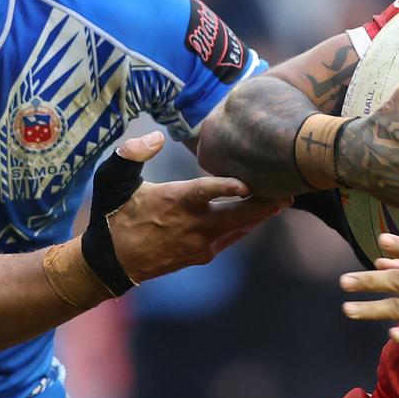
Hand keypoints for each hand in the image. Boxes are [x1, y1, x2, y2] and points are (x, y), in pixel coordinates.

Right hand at [107, 131, 288, 282]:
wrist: (110, 261)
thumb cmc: (113, 214)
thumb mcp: (113, 178)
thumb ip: (133, 153)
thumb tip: (157, 136)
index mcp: (174, 202)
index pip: (206, 192)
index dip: (226, 187)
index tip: (247, 183)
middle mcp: (192, 225)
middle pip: (237, 214)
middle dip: (264, 203)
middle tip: (289, 189)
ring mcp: (199, 243)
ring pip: (238, 228)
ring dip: (260, 214)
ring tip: (283, 200)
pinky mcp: (200, 256)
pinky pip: (230, 239)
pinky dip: (245, 227)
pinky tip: (259, 217)